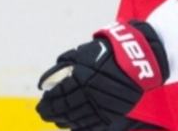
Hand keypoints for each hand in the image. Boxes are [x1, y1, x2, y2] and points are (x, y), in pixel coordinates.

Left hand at [36, 21, 167, 129]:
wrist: (136, 59)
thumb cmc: (107, 53)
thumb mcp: (82, 54)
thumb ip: (64, 65)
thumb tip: (48, 79)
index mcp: (80, 78)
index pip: (58, 96)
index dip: (48, 103)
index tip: (41, 105)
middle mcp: (90, 94)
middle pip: (66, 108)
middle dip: (53, 113)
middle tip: (44, 114)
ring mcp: (102, 105)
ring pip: (79, 118)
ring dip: (65, 121)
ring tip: (57, 121)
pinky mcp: (113, 112)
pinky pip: (93, 123)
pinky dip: (81, 126)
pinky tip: (73, 125)